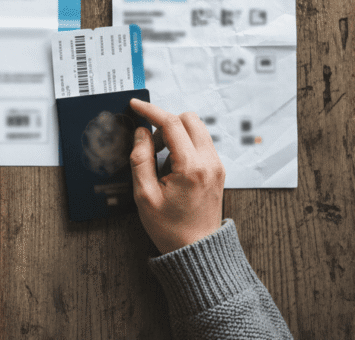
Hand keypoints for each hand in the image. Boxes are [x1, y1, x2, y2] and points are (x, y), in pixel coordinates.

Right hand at [129, 99, 224, 253]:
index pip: (171, 124)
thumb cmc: (169, 227)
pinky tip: (172, 165)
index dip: (151, 111)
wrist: (196, 249)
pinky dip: (185, 143)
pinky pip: (201, 143)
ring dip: (176, 133)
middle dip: (166, 122)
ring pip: (197, 128)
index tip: (136, 105)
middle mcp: (209, 162)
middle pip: (189, 119)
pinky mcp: (218, 170)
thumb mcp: (145, 196)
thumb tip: (141, 133)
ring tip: (160, 158)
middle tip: (149, 143)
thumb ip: (140, 159)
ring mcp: (217, 165)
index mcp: (191, 167)